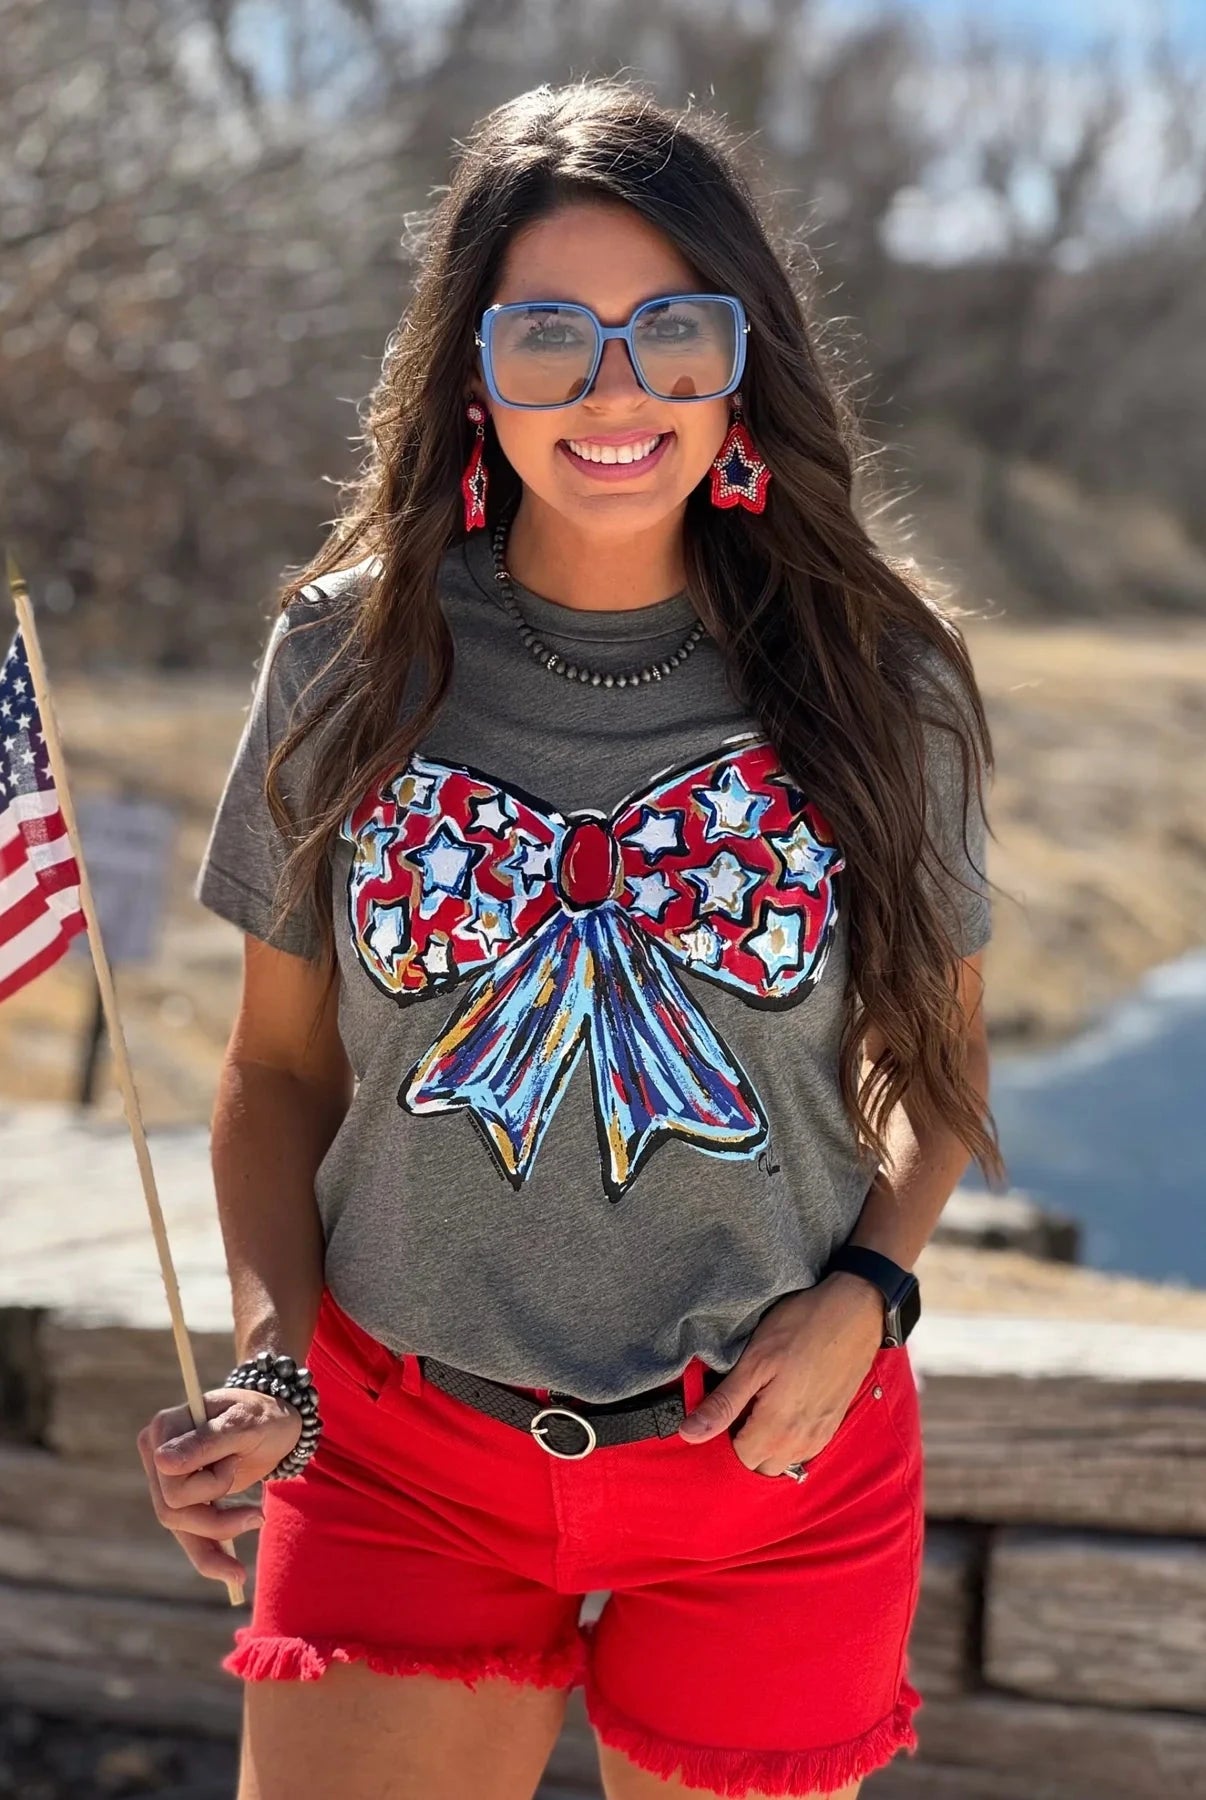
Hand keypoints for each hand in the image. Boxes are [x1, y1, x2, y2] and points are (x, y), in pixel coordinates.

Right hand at [137, 1387, 301, 1585]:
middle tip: (257, 1504)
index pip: (171, 1481)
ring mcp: (166, 1478)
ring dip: (219, 1535)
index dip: (210, 1483)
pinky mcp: (183, 1499)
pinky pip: (188, 1536)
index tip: (237, 1459)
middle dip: (216, 1515)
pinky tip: (234, 1574)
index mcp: (165, 1428)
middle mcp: (156, 1453)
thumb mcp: (244, 1423)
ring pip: (179, 1527)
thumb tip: (162, 1463)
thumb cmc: (263, 1414)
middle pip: (171, 1509)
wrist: (279, 1422)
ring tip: (256, 1523)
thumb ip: (206, 1442)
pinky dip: (210, 1557)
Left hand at [678, 1275, 884, 1475]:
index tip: (719, 1411)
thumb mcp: (755, 1361)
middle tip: (738, 1405)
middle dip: (744, 1446)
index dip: (722, 1440)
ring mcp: (821, 1436)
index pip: (737, 1461)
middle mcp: (801, 1444)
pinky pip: (803, 1449)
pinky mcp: (833, 1424)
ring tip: (760, 1403)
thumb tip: (688, 1435)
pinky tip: (783, 1404)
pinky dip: (787, 1437)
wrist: (855, 1311)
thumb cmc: (802, 1328)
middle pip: (760, 1466)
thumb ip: (723, 1404)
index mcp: (776, 1431)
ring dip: (766, 1443)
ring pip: (783, 1460)